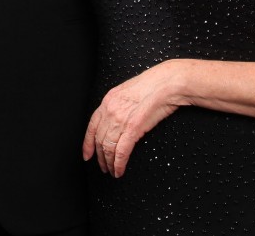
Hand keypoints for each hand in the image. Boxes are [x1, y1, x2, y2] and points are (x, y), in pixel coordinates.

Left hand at [83, 62, 182, 177]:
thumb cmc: (154, 86)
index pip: (92, 126)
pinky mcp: (133, 128)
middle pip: (99, 139)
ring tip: (112, 171)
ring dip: (109, 163)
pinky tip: (119, 170)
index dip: (87, 143)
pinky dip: (118, 163)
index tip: (87, 154)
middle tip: (103, 166)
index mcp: (108, 100)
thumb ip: (119, 106)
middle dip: (100, 156)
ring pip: (108, 147)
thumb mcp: (128, 93)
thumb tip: (117, 120)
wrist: (167, 83)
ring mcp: (121, 119)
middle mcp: (111, 110)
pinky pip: (121, 151)